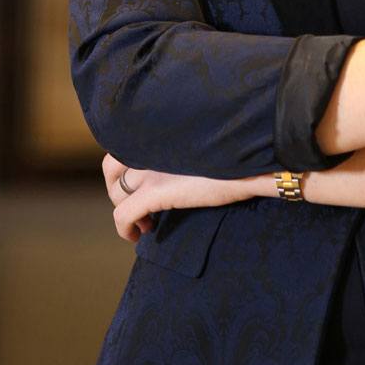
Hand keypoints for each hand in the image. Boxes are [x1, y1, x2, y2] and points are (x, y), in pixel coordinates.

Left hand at [102, 154, 254, 242]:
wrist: (253, 161)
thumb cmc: (238, 151)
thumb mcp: (203, 141)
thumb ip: (182, 147)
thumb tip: (180, 161)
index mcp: (161, 130)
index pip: (124, 141)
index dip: (127, 164)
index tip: (142, 180)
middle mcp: (151, 145)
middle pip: (111, 166)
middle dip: (118, 187)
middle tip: (139, 203)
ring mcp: (151, 168)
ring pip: (116, 191)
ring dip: (123, 207)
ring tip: (145, 221)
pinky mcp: (156, 192)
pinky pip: (123, 215)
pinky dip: (125, 228)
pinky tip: (140, 234)